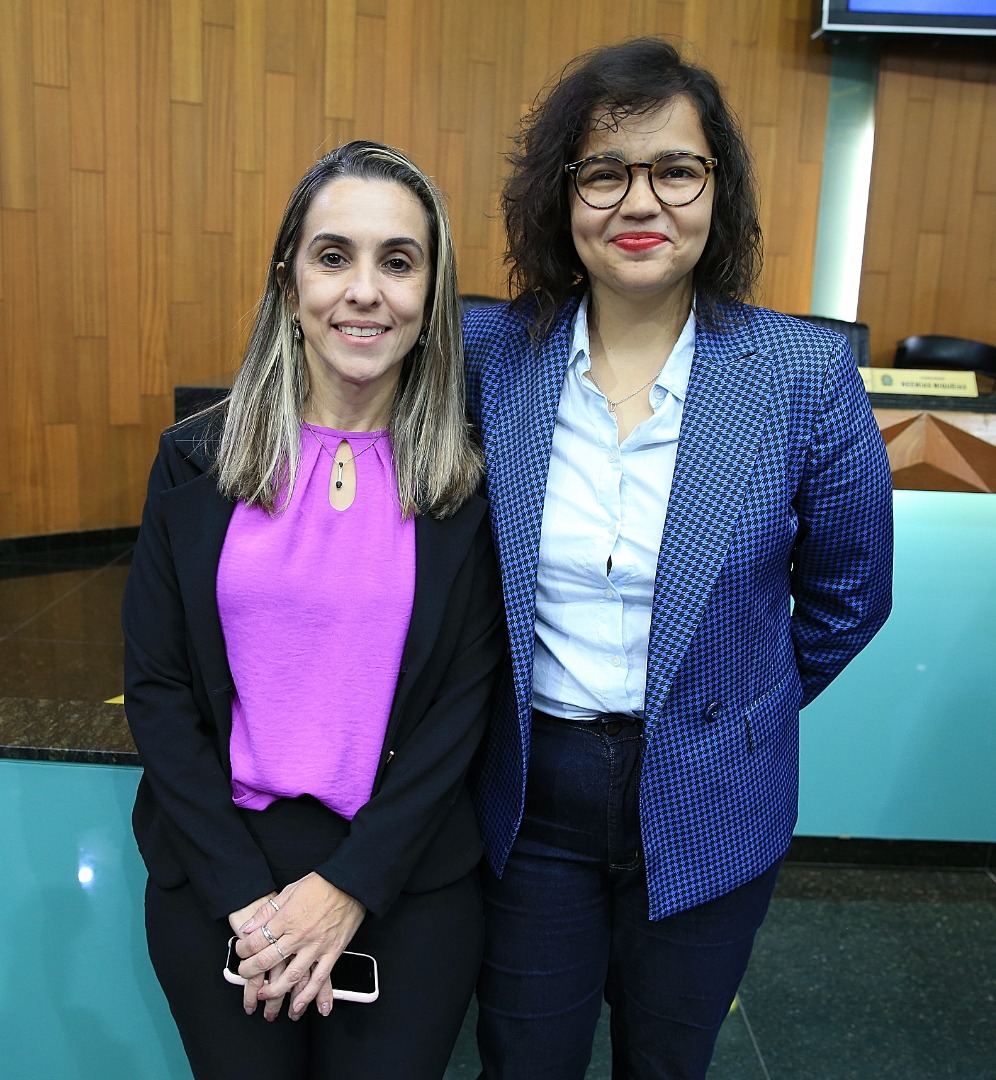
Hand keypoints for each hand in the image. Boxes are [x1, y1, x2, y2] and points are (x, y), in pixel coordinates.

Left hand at [236, 873, 365, 1018]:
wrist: (350, 883)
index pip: (257, 940)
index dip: (244, 948)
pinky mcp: (333, 952)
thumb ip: (268, 910)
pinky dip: (308, 995)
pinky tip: (298, 1006)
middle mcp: (300, 935)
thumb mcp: (290, 890)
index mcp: (288, 918)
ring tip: (263, 996)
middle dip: (250, 970)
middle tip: (243, 972)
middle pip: (268, 960)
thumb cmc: (321, 884)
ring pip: (292, 976)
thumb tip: (248, 927)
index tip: (241, 950)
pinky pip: (319, 979)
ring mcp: (317, 946)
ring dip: (274, 991)